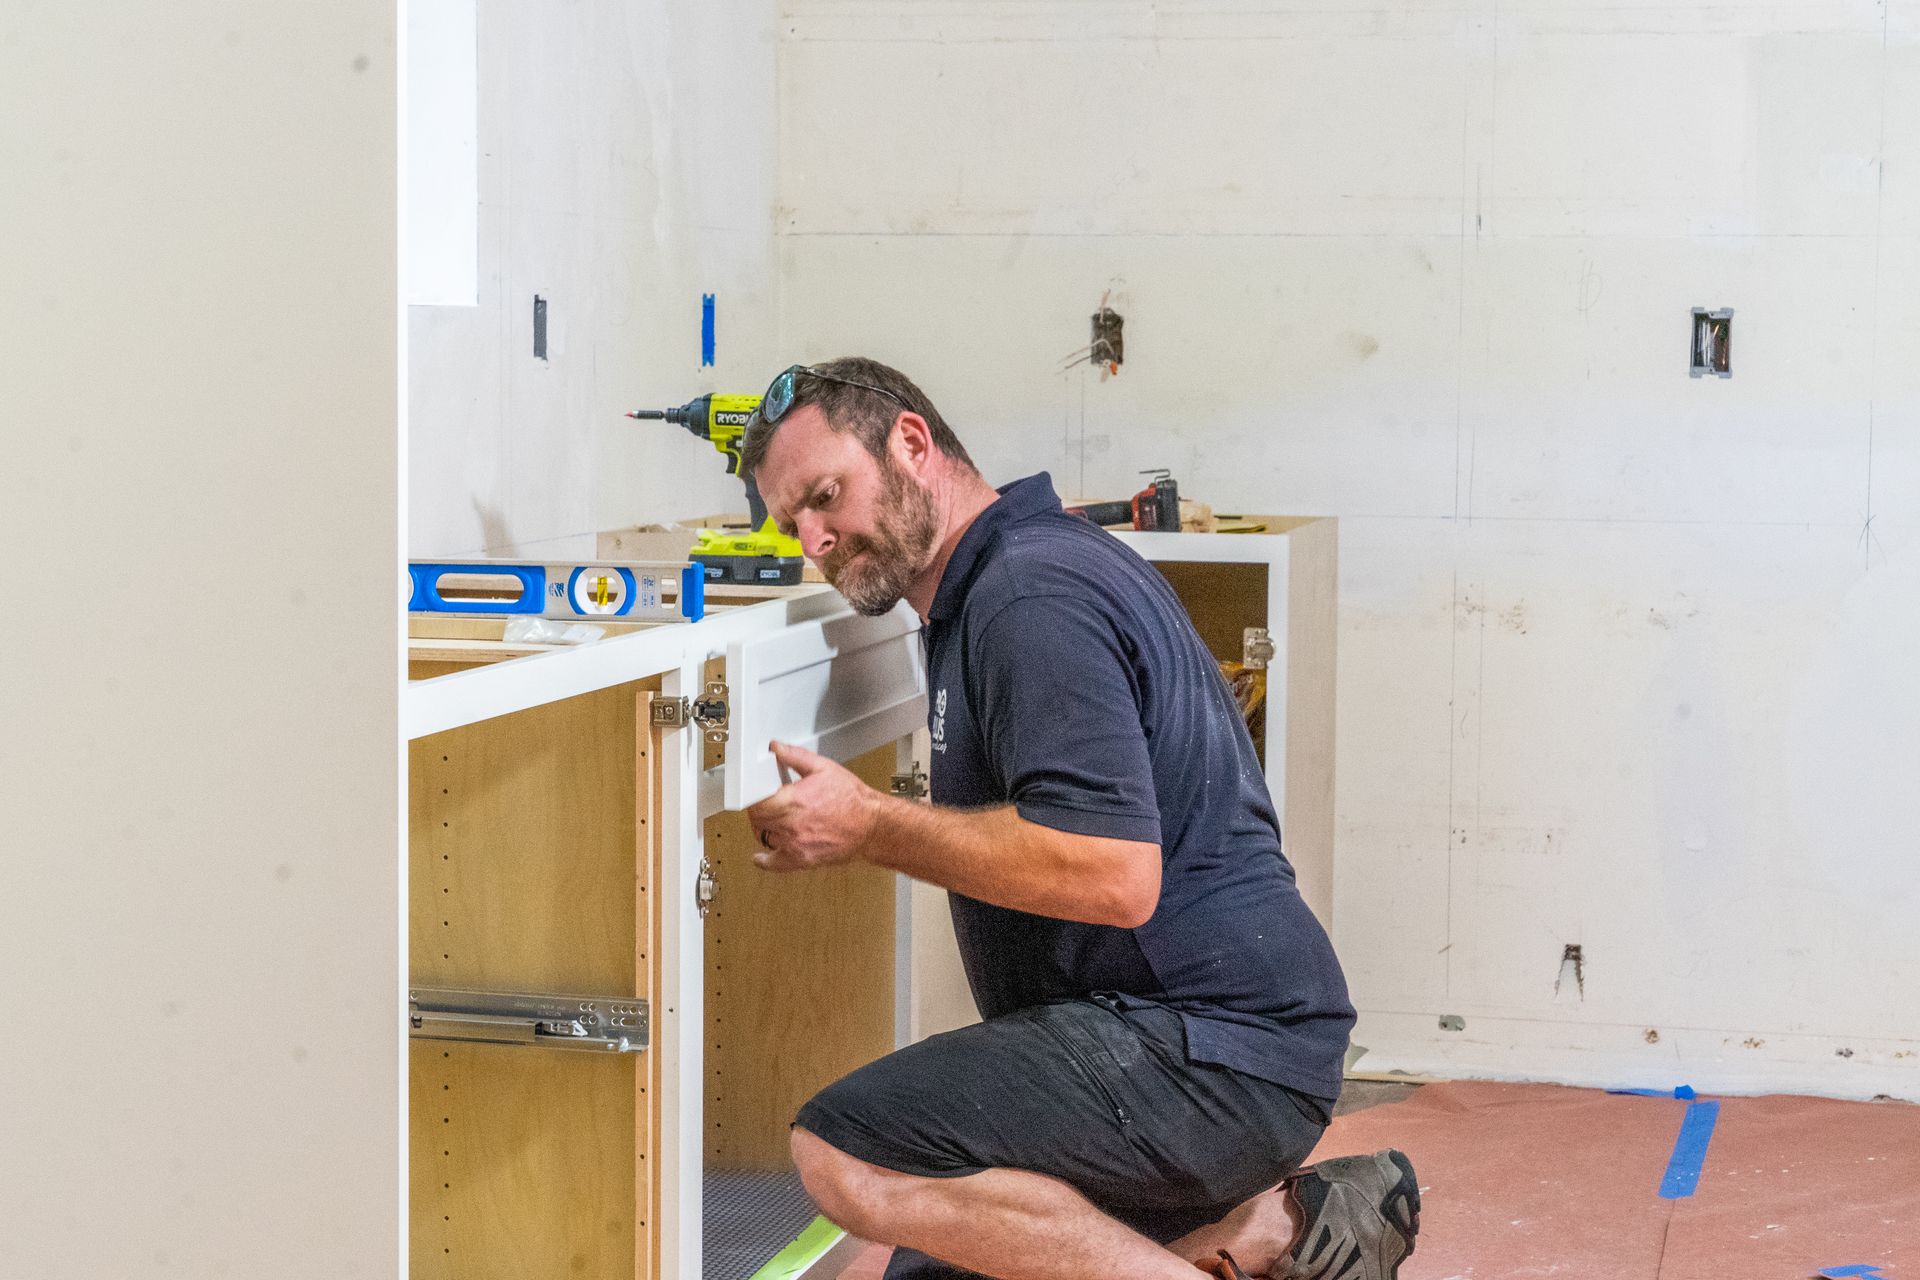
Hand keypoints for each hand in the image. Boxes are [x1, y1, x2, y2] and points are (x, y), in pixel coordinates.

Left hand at [746, 741, 882, 871]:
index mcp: (794, 800)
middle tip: (766, 803)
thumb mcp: (824, 768)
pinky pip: (775, 864)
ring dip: (764, 828)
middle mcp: (791, 825)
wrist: (872, 826)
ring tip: (771, 820)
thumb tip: (777, 748)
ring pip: (763, 837)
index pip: (755, 802)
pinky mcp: (802, 860)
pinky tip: (761, 856)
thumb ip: (796, 756)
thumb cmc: (853, 800)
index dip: (752, 796)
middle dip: (758, 810)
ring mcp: (795, 844)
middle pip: (757, 819)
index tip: (755, 792)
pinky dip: (765, 861)